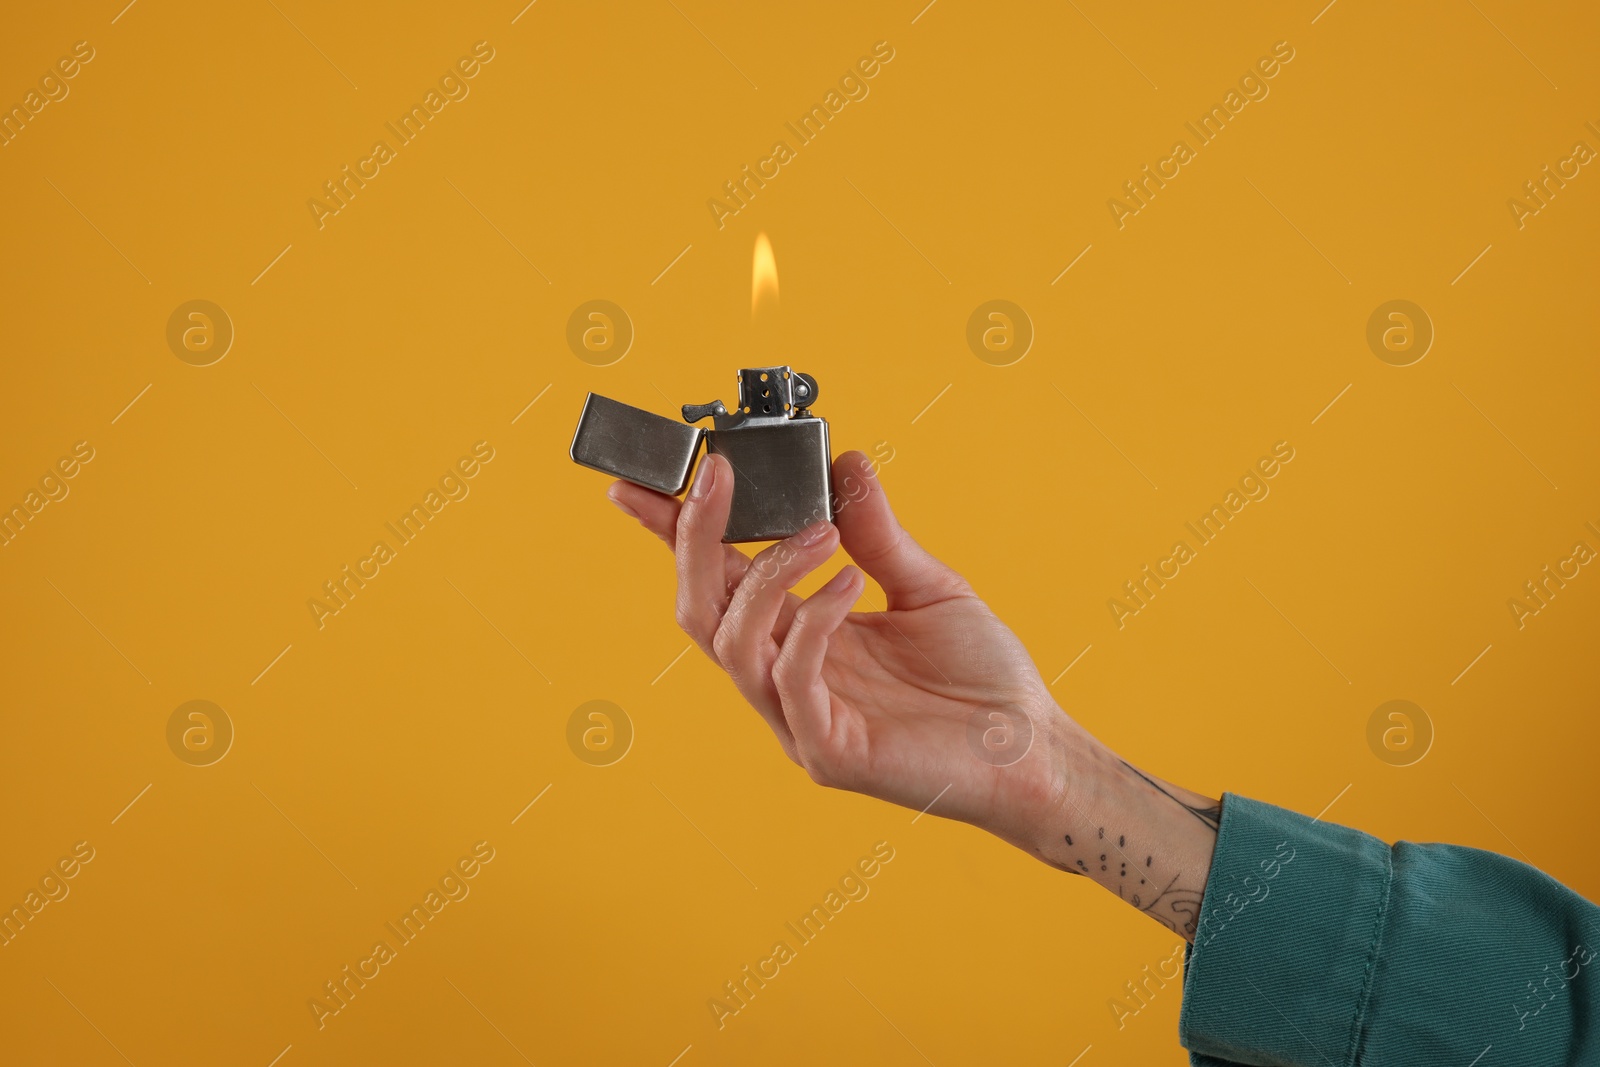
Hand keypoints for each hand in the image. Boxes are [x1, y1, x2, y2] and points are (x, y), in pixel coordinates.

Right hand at [605, 450, 1078, 850]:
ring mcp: (800, 719)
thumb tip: (846, 463)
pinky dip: (812, 620)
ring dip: (767, 572)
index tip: (638, 483)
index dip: (673, 533)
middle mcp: (785, 677)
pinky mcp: (829, 751)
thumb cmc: (982, 680)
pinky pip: (792, 679)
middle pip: (699, 609)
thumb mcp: (927, 586)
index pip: (718, 580)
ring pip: (733, 641)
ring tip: (823, 532)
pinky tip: (849, 581)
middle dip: (692, 539)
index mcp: (799, 636)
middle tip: (718, 479)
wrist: (1034, 750)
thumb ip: (878, 532)